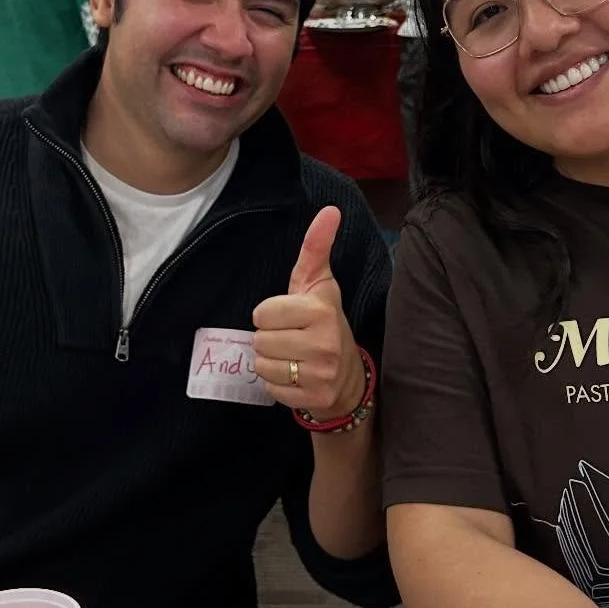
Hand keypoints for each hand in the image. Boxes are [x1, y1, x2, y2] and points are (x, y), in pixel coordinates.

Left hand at [252, 206, 364, 420]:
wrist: (348, 376)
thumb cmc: (325, 323)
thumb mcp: (320, 284)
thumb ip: (316, 248)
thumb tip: (330, 210)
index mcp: (320, 311)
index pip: (262, 313)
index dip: (270, 314)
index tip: (290, 317)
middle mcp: (323, 343)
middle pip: (260, 340)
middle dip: (270, 338)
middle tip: (292, 338)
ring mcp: (320, 373)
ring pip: (262, 365)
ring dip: (272, 362)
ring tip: (292, 357)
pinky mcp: (313, 397)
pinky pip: (270, 388)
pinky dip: (277, 384)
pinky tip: (295, 376)